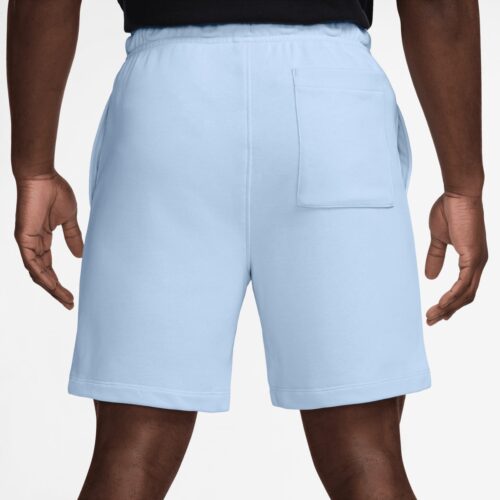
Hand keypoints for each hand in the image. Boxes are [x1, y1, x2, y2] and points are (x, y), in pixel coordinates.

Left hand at [14, 172, 83, 308]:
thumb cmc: (55, 191)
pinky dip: (41, 275)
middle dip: (56, 290)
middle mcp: (32, 244)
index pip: (48, 268)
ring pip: (37, 273)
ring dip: (51, 288)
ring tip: (65, 299)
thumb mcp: (69, 219)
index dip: (58, 283)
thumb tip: (80, 255)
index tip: (72, 295)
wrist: (42, 176)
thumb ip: (73, 237)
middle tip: (70, 303)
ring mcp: (27, 242)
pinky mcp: (24, 238)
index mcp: (42, 239)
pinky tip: (52, 286)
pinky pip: (31, 262)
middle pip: (43, 274)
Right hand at [425, 192, 487, 324]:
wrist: (459, 194)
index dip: (451, 302)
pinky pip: (463, 284)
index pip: (464, 288)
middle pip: (466, 296)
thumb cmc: (450, 210)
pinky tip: (442, 305)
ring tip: (432, 317)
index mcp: (472, 259)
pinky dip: (452, 297)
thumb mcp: (438, 238)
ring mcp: (478, 261)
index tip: (437, 312)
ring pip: (466, 294)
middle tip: (431, 320)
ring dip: (448, 308)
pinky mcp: (473, 257)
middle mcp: (479, 263)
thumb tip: (430, 276)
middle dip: (448, 311)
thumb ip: (436, 257)